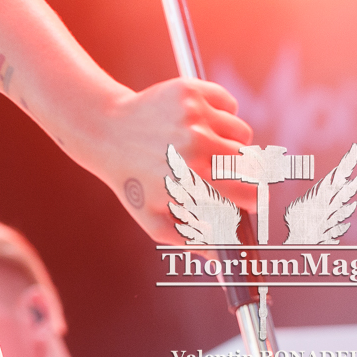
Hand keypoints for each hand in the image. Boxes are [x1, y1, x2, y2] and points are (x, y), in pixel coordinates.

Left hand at [84, 78, 253, 244]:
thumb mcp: (155, 221)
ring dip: (231, 143)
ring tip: (201, 148)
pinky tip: (195, 123)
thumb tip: (226, 265)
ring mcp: (193, 115)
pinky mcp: (190, 90)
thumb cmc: (133, 181)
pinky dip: (221, 114)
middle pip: (254, 163)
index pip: (252, 194)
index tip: (246, 201)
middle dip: (245, 173)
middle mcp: (195, 144)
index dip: (252, 200)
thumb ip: (193, 243)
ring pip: (243, 134)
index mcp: (192, 179)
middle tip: (223, 174)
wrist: (103, 131)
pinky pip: (229, 105)